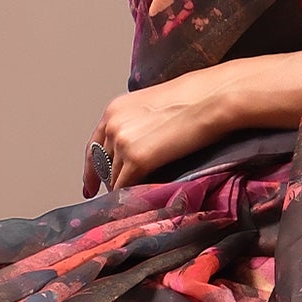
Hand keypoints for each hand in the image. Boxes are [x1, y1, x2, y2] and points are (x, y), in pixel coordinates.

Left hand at [83, 72, 225, 193]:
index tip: (89, 187)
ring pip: (113, 179)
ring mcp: (123, 143)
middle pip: (103, 166)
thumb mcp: (153, 106)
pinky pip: (125, 187)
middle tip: (119, 198)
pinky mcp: (138, 160)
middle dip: (110, 182)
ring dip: (124, 190)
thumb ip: (137, 126)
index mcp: (114, 110)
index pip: (94, 147)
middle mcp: (113, 126)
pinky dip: (130, 198)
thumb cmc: (195, 99)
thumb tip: (139, 148)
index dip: (91, 170)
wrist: (211, 99)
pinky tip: (139, 202)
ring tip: (136, 200)